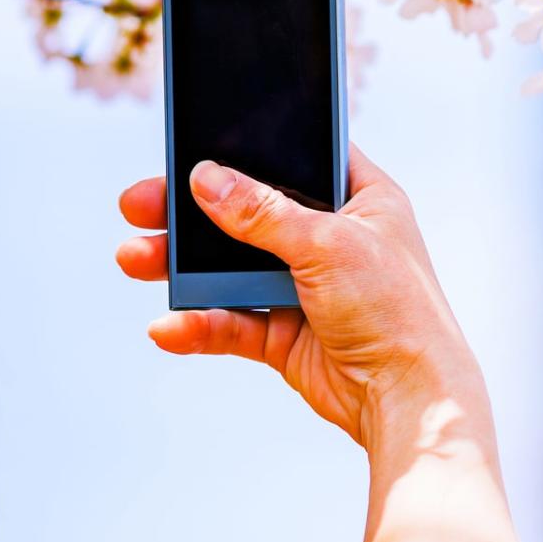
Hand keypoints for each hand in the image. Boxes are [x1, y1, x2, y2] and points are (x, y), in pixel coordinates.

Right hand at [116, 148, 523, 541]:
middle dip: (190, 212)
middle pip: (248, 213)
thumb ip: (262, 212)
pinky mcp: (286, 333)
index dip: (249, 147)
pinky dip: (199, 323)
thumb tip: (205, 179)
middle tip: (137, 204)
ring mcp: (306, 286)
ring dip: (181, 266)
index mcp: (360, 198)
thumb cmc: (393, 308)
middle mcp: (331, 237)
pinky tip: (168, 327)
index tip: (193, 142)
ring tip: (133, 258)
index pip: (298, 156)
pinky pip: (232, 321)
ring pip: (230, 267)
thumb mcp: (327, 244)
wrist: (409, 398)